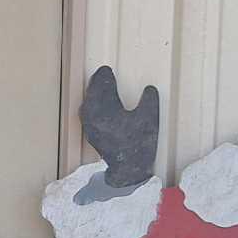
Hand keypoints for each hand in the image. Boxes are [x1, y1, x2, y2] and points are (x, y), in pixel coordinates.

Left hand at [79, 66, 159, 187]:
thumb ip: (149, 100)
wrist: (129, 169)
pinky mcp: (92, 135)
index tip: (106, 69)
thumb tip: (149, 88)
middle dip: (96, 84)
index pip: (102, 88)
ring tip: (99, 86)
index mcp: (105, 111)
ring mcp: (91, 127)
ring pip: (88, 105)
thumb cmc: (139, 143)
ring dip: (93, 94)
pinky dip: (92, 106)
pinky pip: (88, 115)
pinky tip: (98, 105)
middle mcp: (94, 118)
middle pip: (92, 95)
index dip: (104, 77)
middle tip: (101, 74)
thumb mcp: (149, 118)